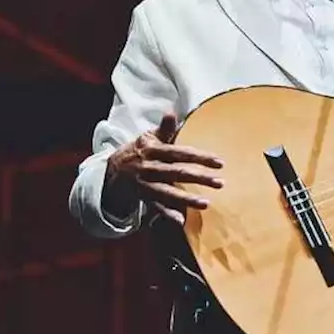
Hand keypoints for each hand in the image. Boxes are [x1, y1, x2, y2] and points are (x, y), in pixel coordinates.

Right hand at [102, 112, 223, 225]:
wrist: (112, 172)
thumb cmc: (138, 152)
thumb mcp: (147, 138)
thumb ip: (163, 128)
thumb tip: (171, 112)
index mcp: (152, 150)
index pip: (179, 153)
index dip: (199, 157)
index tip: (219, 163)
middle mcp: (149, 168)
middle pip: (177, 173)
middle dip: (200, 178)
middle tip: (220, 183)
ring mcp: (146, 185)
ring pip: (168, 193)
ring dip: (187, 199)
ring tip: (206, 203)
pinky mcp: (144, 198)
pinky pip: (156, 207)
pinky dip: (168, 214)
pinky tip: (181, 220)